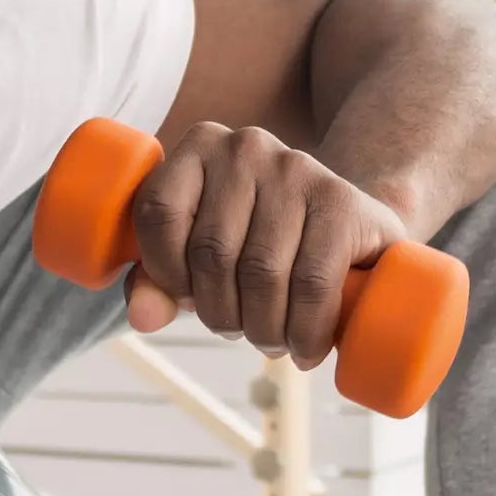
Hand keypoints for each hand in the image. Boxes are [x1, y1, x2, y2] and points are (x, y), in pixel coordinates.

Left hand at [120, 121, 415, 366]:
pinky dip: (305, 330)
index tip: (190, 301)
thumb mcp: (204, 254)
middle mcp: (245, 146)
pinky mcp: (342, 202)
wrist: (354, 228)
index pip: (158, 213)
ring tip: (272, 342)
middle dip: (221, 314)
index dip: (167, 274)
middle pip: (211, 252)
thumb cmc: (262, 242)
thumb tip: (142, 319)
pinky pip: (311, 282)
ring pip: (261, 272)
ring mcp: (297, 168)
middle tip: (241, 332)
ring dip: (264, 329)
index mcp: (199, 146)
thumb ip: (160, 283)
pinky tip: (304, 349)